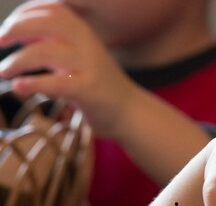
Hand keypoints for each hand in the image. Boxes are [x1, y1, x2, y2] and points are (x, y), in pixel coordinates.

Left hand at [0, 1, 137, 137]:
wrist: (131, 113)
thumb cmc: (100, 86)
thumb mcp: (77, 57)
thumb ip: (53, 43)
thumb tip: (19, 32)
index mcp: (84, 32)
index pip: (49, 9)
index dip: (23, 13)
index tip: (7, 29)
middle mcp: (87, 44)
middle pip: (45, 22)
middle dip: (14, 28)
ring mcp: (89, 67)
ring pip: (44, 52)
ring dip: (16, 61)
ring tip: (3, 72)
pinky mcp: (89, 90)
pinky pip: (55, 83)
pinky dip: (32, 84)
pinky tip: (18, 87)